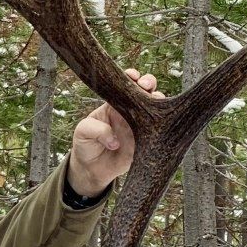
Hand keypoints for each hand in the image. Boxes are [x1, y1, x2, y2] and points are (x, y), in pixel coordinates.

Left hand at [66, 68, 163, 197]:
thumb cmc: (86, 145)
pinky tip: (162, 125)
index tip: (133, 76)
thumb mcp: (82, 132)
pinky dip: (164, 125)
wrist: (93, 169)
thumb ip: (95, 130)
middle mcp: (130, 111)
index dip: (131, 77)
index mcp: (114, 104)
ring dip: (160, 101)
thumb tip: (114, 140)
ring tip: (155, 102)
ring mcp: (140, 125)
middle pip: (145, 90)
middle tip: (145, 86)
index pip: (125, 85)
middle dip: (149, 82)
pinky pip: (160, 130)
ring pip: (157, 107)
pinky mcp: (148, 141)